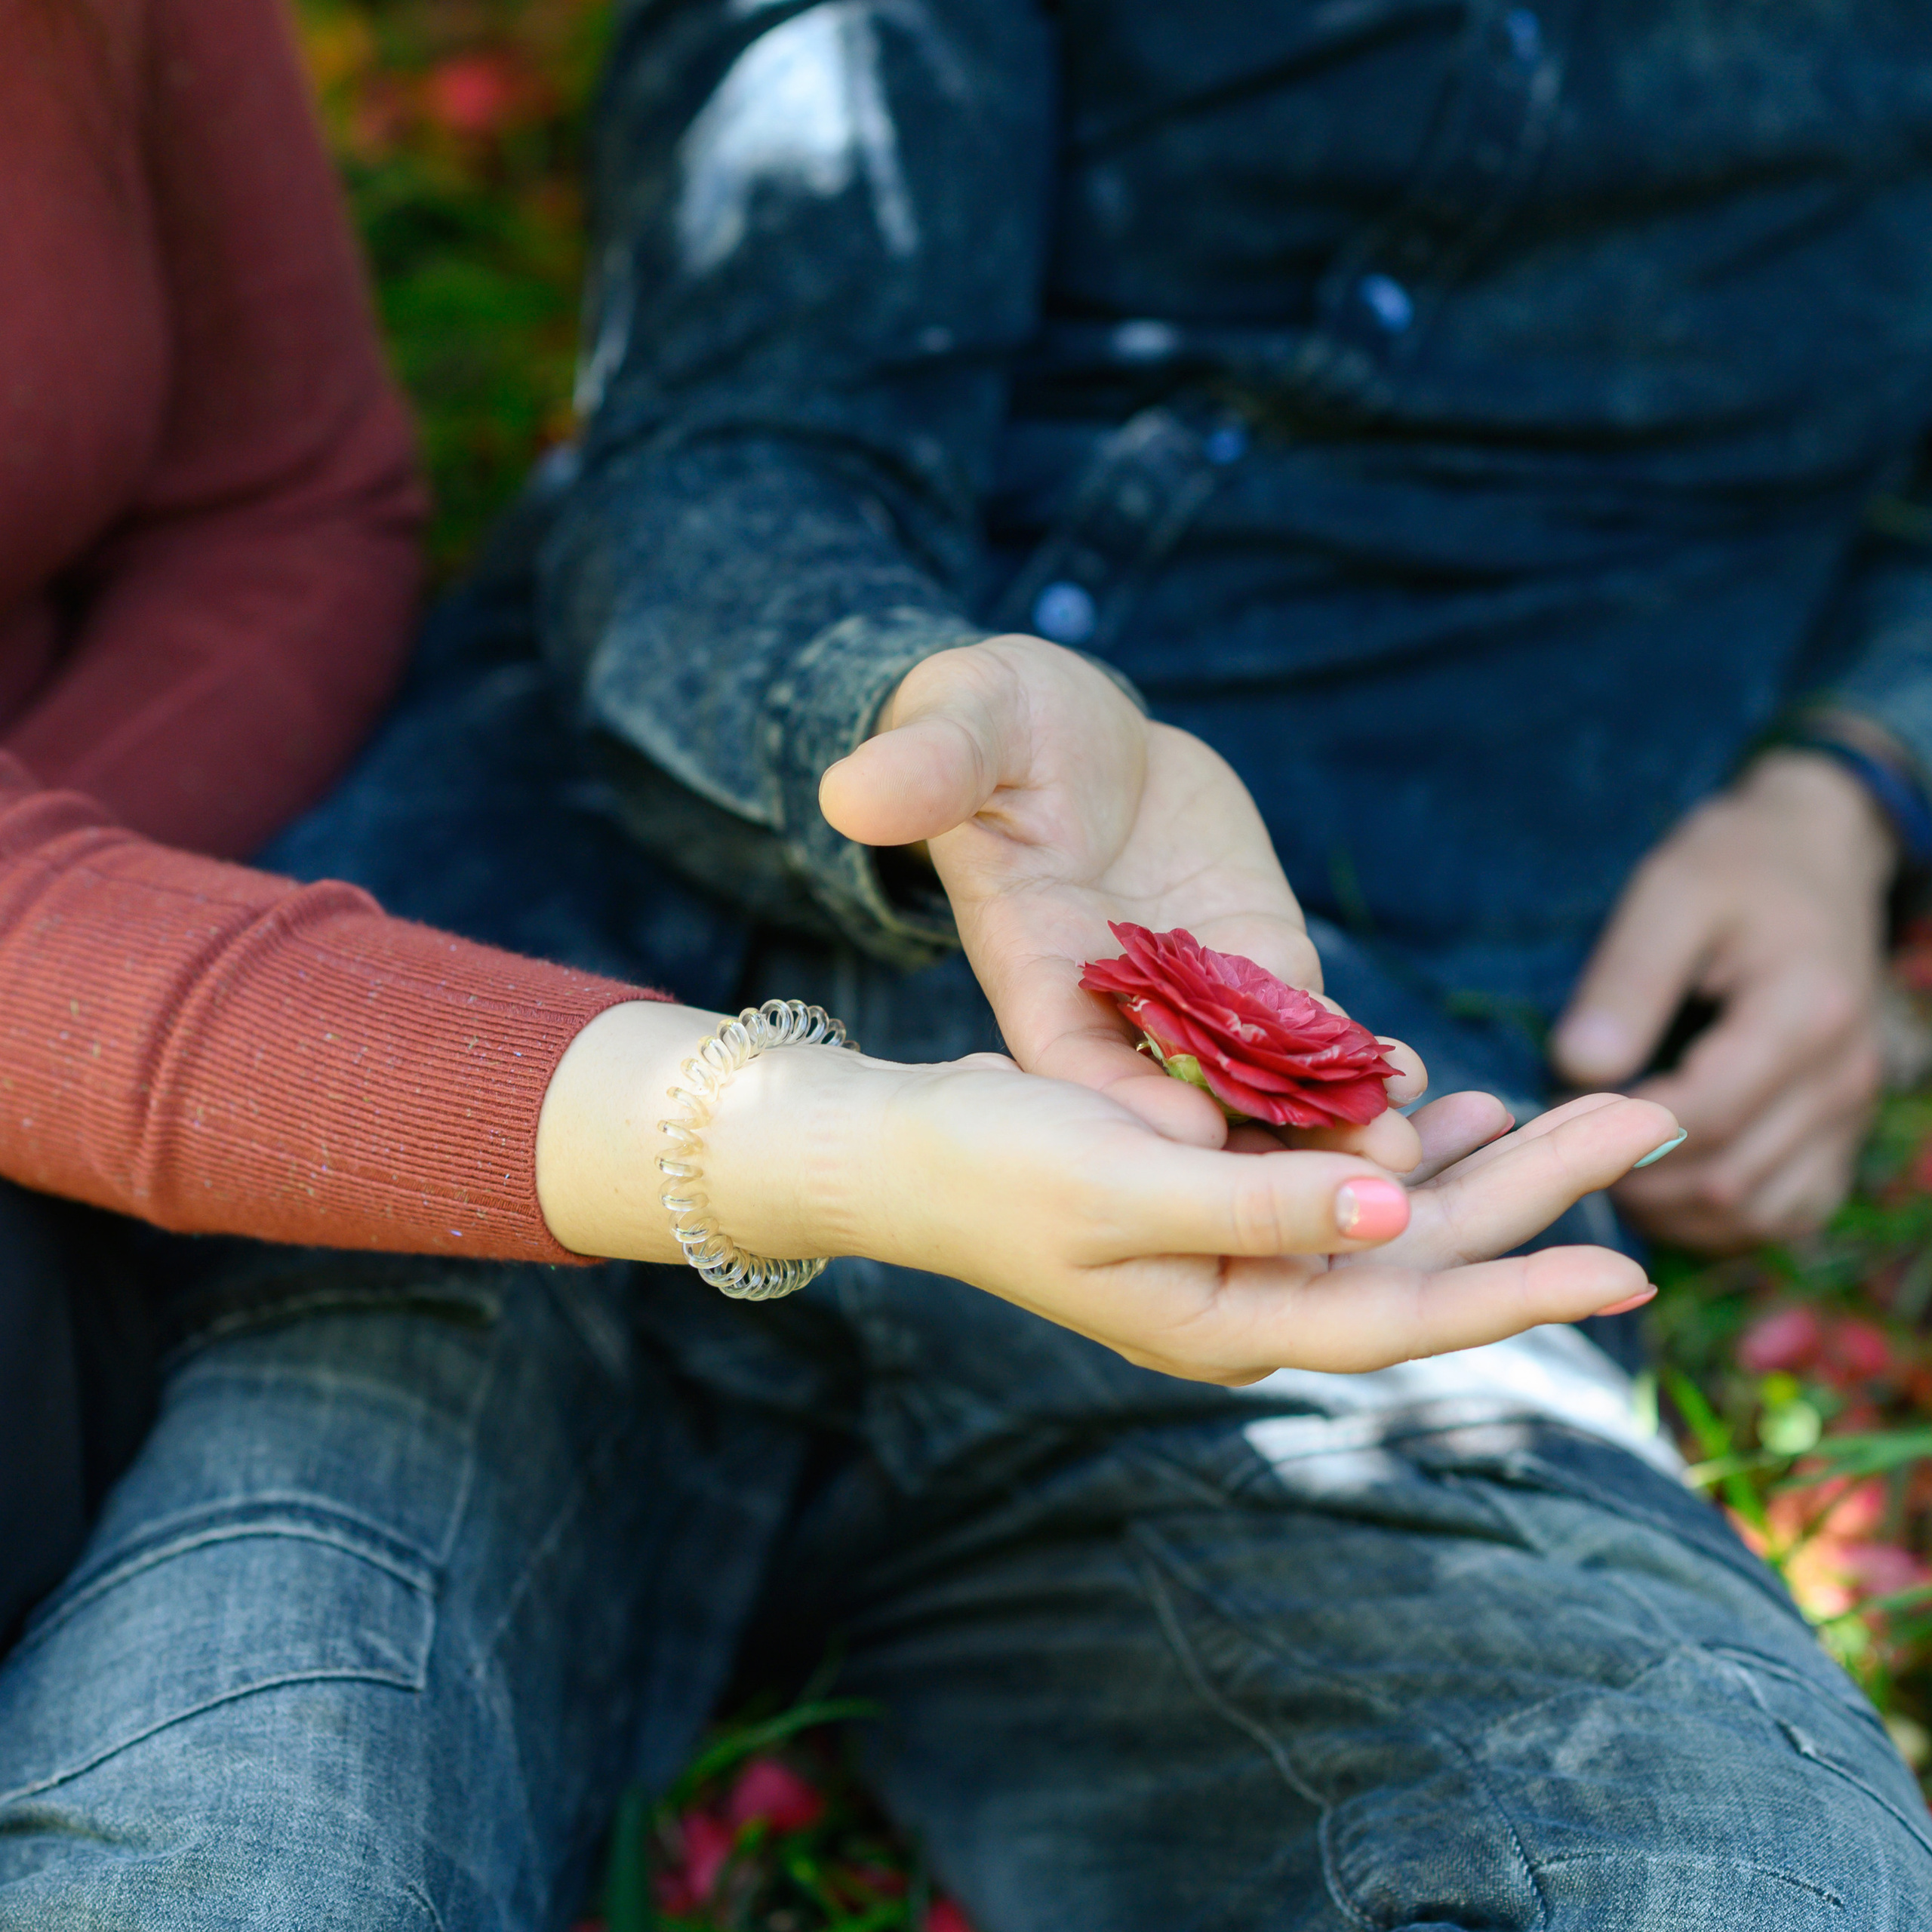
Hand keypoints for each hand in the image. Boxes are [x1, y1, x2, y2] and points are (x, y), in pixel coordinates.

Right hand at [534, 1002, 1677, 1384]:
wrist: (892, 1152)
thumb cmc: (986, 1164)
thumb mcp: (1115, 1182)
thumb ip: (1257, 1206)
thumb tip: (1393, 1212)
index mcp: (1226, 1319)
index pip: (1403, 1314)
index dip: (1520, 1286)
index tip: (1632, 1266)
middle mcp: (1245, 1298)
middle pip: (1422, 1255)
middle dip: (1537, 1192)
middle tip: (1653, 1117)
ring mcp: (1230, 1254)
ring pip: (1389, 1213)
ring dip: (1480, 1164)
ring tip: (1574, 1107)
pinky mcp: (1213, 1201)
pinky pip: (1333, 1177)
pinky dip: (1393, 1137)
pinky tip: (1439, 1097)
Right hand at [818, 637, 1424, 1167]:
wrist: (1065, 716)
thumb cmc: (989, 717)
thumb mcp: (956, 725)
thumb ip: (924, 766)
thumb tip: (850, 791)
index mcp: (1032, 970)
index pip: (1073, 1061)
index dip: (1130, 1104)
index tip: (1193, 1144)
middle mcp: (1114, 1005)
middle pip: (1178, 1097)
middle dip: (1252, 1143)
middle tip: (1341, 1184)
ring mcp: (1191, 990)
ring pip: (1257, 1078)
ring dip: (1323, 1121)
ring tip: (1407, 1146)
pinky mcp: (1253, 959)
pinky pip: (1306, 1027)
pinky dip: (1352, 1059)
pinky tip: (1414, 1080)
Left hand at [1550, 750, 1893, 1251]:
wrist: (1813, 855)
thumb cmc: (1732, 867)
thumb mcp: (1669, 894)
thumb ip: (1626, 979)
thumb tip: (1577, 1066)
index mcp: (1804, 1014)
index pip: (1704, 1116)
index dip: (1618, 1130)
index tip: (1556, 1104)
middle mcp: (1842, 1077)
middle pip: (1729, 1178)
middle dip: (1634, 1178)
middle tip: (1564, 1146)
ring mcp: (1849, 1112)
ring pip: (1758, 1212)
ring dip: (1671, 1211)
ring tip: (1601, 1166)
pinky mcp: (1839, 1132)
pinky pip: (1788, 1211)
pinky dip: (1720, 1220)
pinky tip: (1660, 1189)